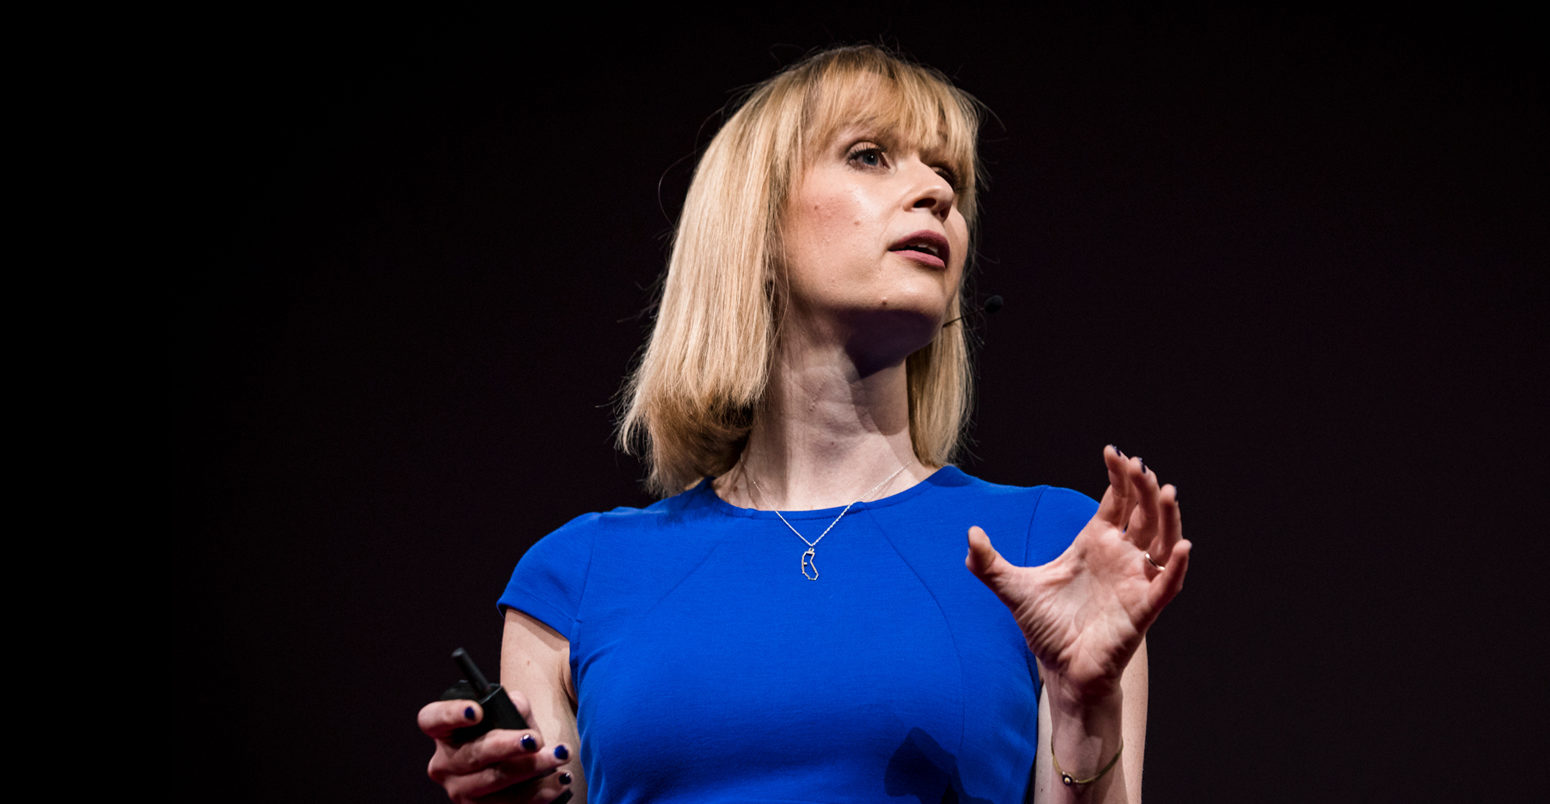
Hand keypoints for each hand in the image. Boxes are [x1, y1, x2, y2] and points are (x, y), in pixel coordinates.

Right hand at [419, 692, 574, 802]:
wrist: (520, 771)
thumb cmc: (510, 736)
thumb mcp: (512, 718)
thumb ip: (515, 707)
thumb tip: (517, 705)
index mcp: (444, 733)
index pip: (432, 719)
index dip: (450, 714)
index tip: (477, 710)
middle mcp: (445, 764)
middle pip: (472, 754)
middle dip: (508, 746)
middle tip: (535, 740)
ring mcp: (460, 792)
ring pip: (493, 781)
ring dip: (531, 769)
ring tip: (560, 756)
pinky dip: (540, 792)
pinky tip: (560, 781)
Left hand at [966, 446, 1189, 704]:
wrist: (1061, 671)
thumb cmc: (1046, 629)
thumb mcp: (1012, 589)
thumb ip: (988, 563)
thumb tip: (970, 535)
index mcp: (1095, 544)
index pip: (1115, 502)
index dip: (1118, 477)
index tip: (1112, 451)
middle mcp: (1120, 557)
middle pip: (1142, 513)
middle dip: (1143, 487)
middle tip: (1139, 463)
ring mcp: (1134, 582)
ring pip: (1162, 541)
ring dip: (1167, 517)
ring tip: (1166, 491)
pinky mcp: (1143, 610)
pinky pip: (1167, 585)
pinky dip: (1176, 566)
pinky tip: (1182, 545)